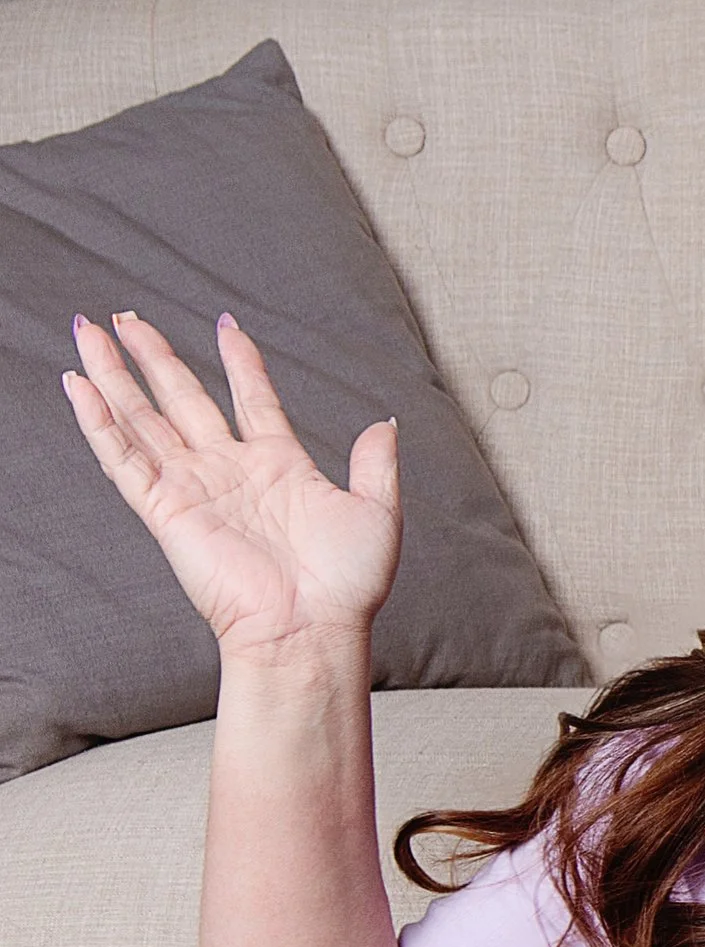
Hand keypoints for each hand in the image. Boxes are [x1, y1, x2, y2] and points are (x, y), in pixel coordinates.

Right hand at [62, 310, 401, 660]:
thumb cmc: (346, 587)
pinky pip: (124, 459)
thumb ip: (376, 465)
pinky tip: (78, 387)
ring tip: (89, 331)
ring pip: (143, 419)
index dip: (239, 361)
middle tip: (127, 317)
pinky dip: (99, 423)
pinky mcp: (167, 511)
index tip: (226, 324)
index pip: (252, 398)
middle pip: (182, 398)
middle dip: (154, 356)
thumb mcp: (377, 513)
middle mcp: (230, 472)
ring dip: (114, 376)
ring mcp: (195, 488)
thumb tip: (384, 423)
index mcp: (279, 465)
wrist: (312, 629)